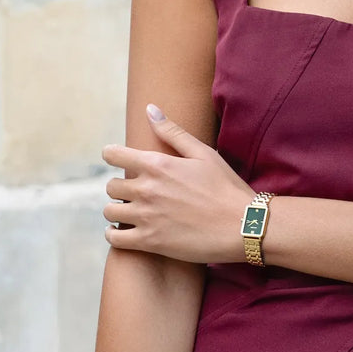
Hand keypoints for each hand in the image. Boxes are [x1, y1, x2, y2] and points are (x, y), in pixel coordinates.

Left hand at [100, 104, 253, 261]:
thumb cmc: (225, 187)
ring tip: (131, 211)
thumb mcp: (203, 153)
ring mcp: (146, 217)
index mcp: (157, 164)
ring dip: (117, 210)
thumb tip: (150, 109)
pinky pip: (114, 238)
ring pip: (110, 211)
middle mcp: (146, 189)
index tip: (117, 159)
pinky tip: (125, 231)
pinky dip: (115, 234)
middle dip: (120, 186)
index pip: (113, 154)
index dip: (112, 155)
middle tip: (135, 191)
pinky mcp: (149, 242)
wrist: (242, 225)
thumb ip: (172, 132)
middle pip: (111, 185)